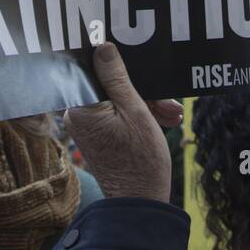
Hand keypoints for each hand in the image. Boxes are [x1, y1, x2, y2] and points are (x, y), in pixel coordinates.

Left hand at [64, 43, 181, 200]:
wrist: (141, 203)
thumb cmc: (140, 160)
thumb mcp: (135, 111)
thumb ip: (116, 77)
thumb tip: (103, 47)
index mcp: (80, 106)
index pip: (95, 69)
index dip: (119, 63)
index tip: (138, 61)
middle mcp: (76, 114)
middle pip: (109, 84)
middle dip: (142, 89)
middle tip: (168, 99)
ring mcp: (87, 126)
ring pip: (117, 99)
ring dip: (146, 103)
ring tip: (173, 114)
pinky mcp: (98, 134)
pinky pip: (118, 113)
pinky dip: (139, 115)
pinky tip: (164, 120)